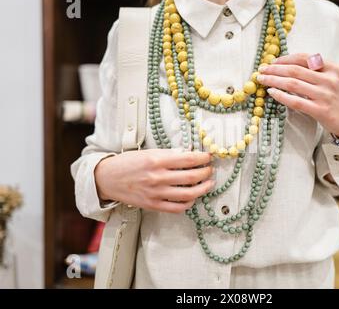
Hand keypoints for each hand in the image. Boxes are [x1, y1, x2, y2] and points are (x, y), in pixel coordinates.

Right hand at [94, 149, 214, 213]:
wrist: (107, 179)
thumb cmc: (127, 163)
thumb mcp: (147, 152)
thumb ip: (168, 155)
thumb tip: (188, 154)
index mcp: (156, 160)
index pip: (188, 158)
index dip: (202, 158)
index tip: (208, 156)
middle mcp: (157, 177)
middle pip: (191, 176)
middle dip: (206, 172)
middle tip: (210, 169)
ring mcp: (156, 193)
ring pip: (188, 194)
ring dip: (203, 189)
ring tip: (208, 184)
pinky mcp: (153, 205)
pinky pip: (177, 207)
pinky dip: (188, 202)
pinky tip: (193, 197)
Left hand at [257, 53, 338, 140]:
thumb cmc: (336, 98)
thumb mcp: (332, 79)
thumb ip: (315, 70)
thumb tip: (286, 64)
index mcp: (332, 67)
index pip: (304, 58)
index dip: (284, 59)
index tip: (271, 62)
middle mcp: (329, 79)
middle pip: (295, 70)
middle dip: (274, 69)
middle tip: (261, 70)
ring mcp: (325, 95)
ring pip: (293, 84)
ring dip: (274, 80)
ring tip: (262, 80)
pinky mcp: (321, 110)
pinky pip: (295, 101)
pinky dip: (281, 96)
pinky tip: (271, 93)